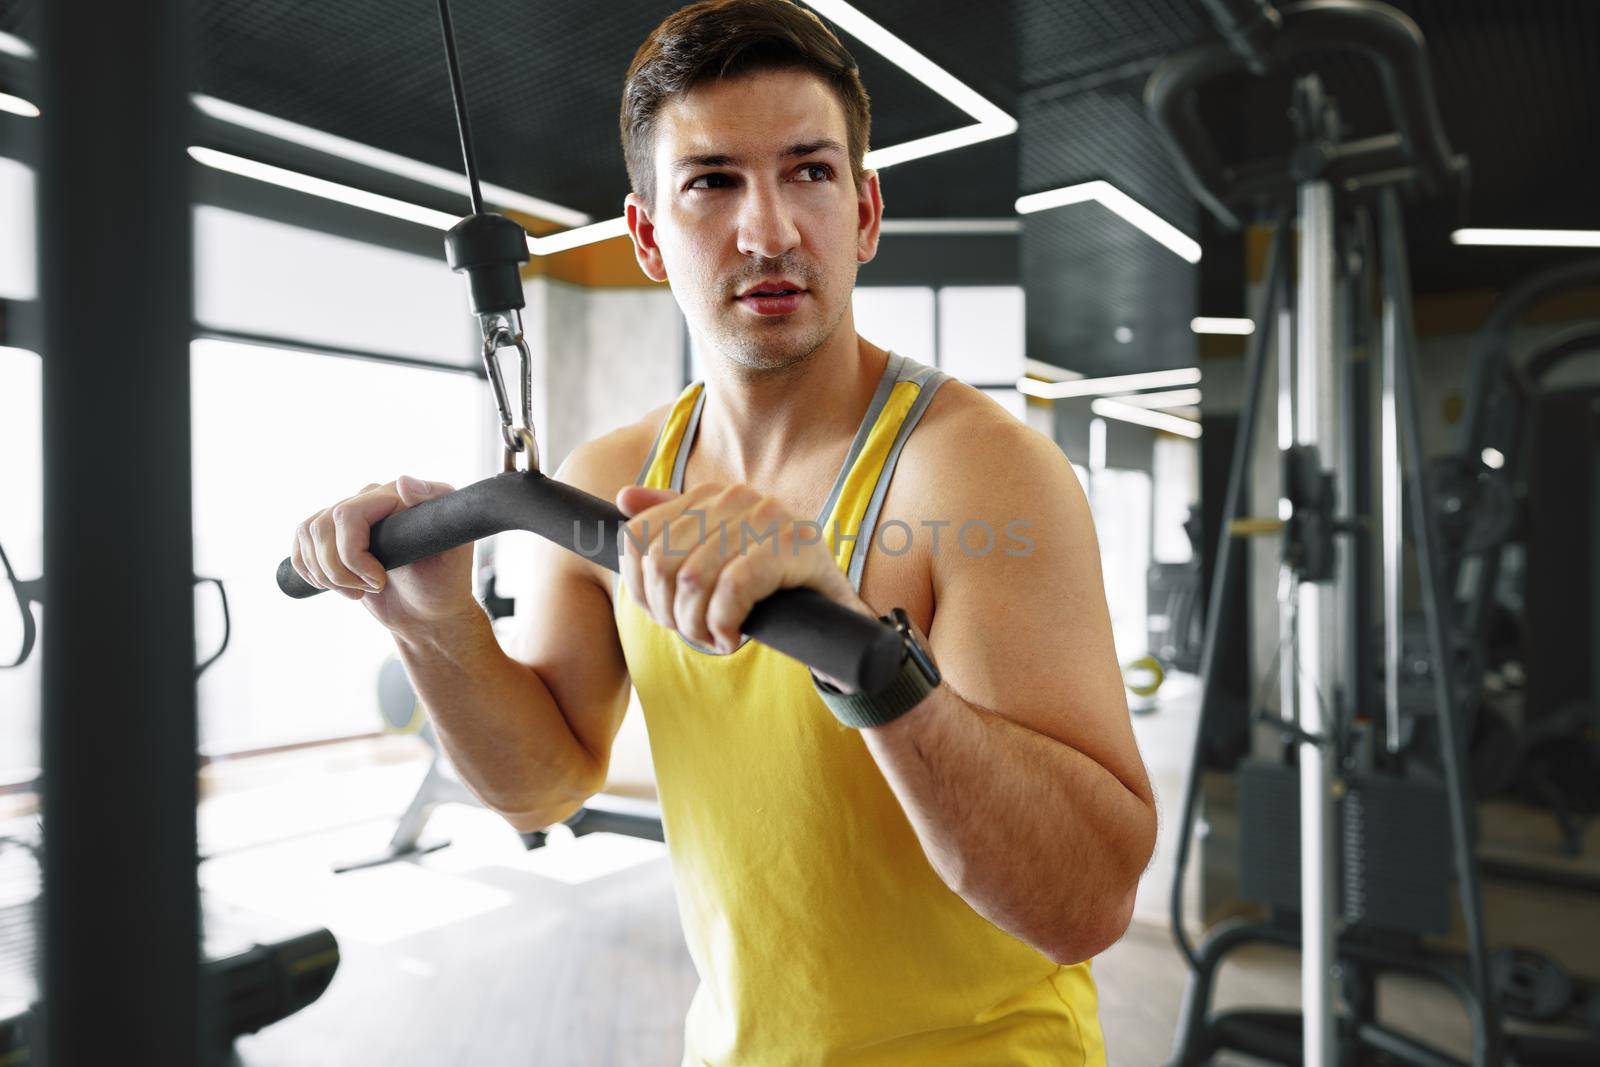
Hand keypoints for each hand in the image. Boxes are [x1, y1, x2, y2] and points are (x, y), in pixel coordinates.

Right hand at [289, 476, 475, 631]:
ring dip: (328, 575)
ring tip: (360, 591)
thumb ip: (437, 509)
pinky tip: (336, 586)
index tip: (380, 581)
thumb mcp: (453, 548)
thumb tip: (403, 481)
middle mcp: (370, 498)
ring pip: (308, 536)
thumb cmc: (445, 582)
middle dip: (340, 570)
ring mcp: (350, 517)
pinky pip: (301, 543)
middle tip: (375, 588)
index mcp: (397, 495)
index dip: (353, 554)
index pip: (346, 514)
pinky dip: (310, 571)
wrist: (428, 612)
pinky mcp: (333, 537)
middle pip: (322, 528)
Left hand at [615, 483, 866, 652]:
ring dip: (697, 625)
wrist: (838, 618)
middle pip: (661, 561)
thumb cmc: (770, 591)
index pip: (639, 536)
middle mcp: (737, 497)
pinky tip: (734, 636)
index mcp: (712, 496)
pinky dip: (724, 623)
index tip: (667, 614)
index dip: (643, 587)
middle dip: (669, 612)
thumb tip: (624, 499)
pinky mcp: (796, 546)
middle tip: (696, 633)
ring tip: (716, 637)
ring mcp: (769, 517)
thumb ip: (672, 530)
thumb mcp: (716, 561)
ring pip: (692, 578)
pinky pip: (733, 588)